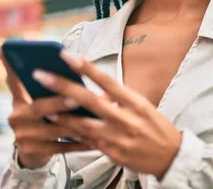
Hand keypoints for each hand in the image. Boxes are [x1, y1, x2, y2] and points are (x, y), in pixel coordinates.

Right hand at [0, 50, 93, 168]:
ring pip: (53, 130)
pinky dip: (79, 144)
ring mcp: (23, 137)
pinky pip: (60, 148)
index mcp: (19, 100)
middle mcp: (16, 117)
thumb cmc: (43, 117)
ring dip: (76, 125)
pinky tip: (96, 140)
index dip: (10, 65)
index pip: (14, 80)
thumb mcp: (35, 99)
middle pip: (38, 108)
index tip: (5, 48)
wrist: (33, 152)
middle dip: (58, 102)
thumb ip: (43, 81)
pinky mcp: (33, 153)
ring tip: (95, 119)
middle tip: (77, 98)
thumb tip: (43, 55)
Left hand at [31, 52, 182, 179]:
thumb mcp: (143, 106)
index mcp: (135, 102)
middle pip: (89, 100)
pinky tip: (59, 128)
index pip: (107, 81)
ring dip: (61, 115)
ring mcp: (117, 138)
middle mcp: (125, 119)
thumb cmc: (156, 126)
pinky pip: (87, 142)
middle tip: (41, 75)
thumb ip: (120, 98)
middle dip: (62, 86)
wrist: (172, 156)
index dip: (86, 68)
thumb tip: (94, 89)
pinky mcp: (112, 154)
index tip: (67, 55)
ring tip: (43, 106)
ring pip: (82, 125)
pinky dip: (73, 134)